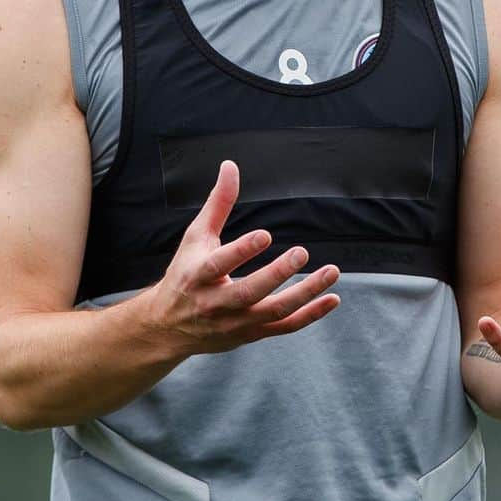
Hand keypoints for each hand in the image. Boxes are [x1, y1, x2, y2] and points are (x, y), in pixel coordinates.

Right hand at [145, 159, 340, 355]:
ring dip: (305, 294)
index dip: (241, 251)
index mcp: (198, 275)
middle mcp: (216, 303)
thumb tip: (230, 166)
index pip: (220, 264)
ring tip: (331, 272)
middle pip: (249, 292)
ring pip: (273, 311)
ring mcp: (235, 322)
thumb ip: (217, 204)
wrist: (168, 327)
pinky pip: (285, 327)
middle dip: (277, 274)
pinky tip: (332, 298)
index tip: (265, 234)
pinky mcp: (251, 334)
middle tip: (302, 252)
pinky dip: (310, 315)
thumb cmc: (185, 274)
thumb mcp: (195, 238)